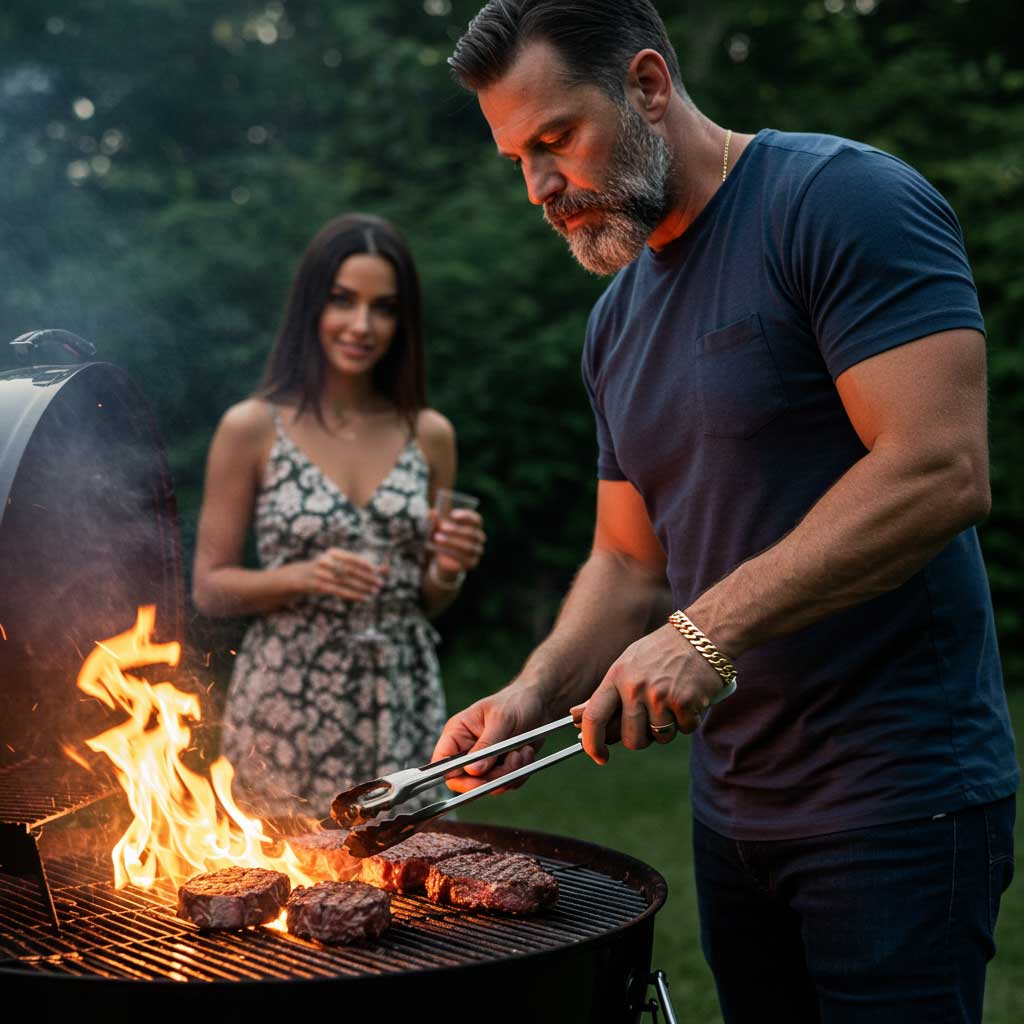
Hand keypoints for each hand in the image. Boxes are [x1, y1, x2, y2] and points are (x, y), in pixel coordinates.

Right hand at [294, 547, 385, 600]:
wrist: (297, 577)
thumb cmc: (326, 570)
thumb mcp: (340, 565)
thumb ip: (361, 566)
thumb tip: (386, 569)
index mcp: (333, 553)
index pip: (352, 558)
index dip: (365, 565)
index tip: (377, 571)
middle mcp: (326, 561)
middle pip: (350, 570)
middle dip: (366, 577)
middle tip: (379, 584)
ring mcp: (320, 573)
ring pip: (344, 581)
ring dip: (361, 587)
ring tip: (373, 592)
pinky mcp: (316, 586)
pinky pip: (337, 591)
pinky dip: (352, 595)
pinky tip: (363, 598)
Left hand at [429, 508, 485, 576]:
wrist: (444, 560)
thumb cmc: (444, 538)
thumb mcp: (438, 528)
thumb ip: (436, 520)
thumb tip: (432, 513)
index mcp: (475, 526)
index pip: (477, 520)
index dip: (466, 516)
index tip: (452, 514)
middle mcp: (479, 538)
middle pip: (472, 533)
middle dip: (456, 530)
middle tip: (441, 527)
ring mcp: (477, 552)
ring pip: (468, 547)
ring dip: (451, 542)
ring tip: (437, 538)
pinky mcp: (471, 563)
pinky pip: (464, 559)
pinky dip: (450, 553)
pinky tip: (438, 549)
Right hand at [431, 684, 550, 793]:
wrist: (540, 703)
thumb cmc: (515, 702)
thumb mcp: (501, 720)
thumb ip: (486, 746)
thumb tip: (472, 771)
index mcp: (458, 733)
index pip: (443, 762)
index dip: (454, 776)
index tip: (477, 778)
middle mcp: (468, 750)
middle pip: (466, 781)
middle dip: (491, 777)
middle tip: (511, 763)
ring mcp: (485, 761)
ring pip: (489, 785)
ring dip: (510, 773)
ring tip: (521, 752)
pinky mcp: (502, 768)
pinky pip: (506, 783)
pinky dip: (519, 772)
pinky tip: (526, 752)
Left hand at [577, 623, 726, 764]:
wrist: (702, 634)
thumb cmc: (661, 652)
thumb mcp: (628, 664)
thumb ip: (607, 693)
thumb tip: (577, 717)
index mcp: (617, 676)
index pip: (594, 717)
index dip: (592, 743)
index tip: (598, 756)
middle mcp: (635, 687)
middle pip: (631, 739)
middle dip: (641, 739)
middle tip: (651, 723)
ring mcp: (660, 695)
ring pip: (660, 737)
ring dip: (668, 729)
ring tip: (673, 703)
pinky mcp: (685, 702)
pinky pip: (684, 729)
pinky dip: (689, 720)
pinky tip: (690, 698)